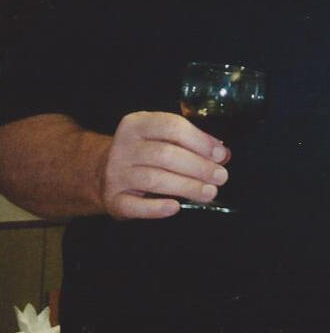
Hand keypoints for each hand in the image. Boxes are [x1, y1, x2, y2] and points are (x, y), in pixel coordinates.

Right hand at [101, 111, 228, 219]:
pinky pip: (134, 205)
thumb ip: (193, 142)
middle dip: (198, 166)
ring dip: (186, 186)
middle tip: (220, 177)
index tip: (220, 154)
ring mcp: (115, 173)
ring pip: (153, 179)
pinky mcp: (112, 199)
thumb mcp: (165, 138)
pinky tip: (175, 207)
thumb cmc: (145, 151)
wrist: (104, 171)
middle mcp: (123, 146)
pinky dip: (155, 208)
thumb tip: (221, 153)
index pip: (172, 127)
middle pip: (165, 155)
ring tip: (209, 192)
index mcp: (137, 124)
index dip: (200, 141)